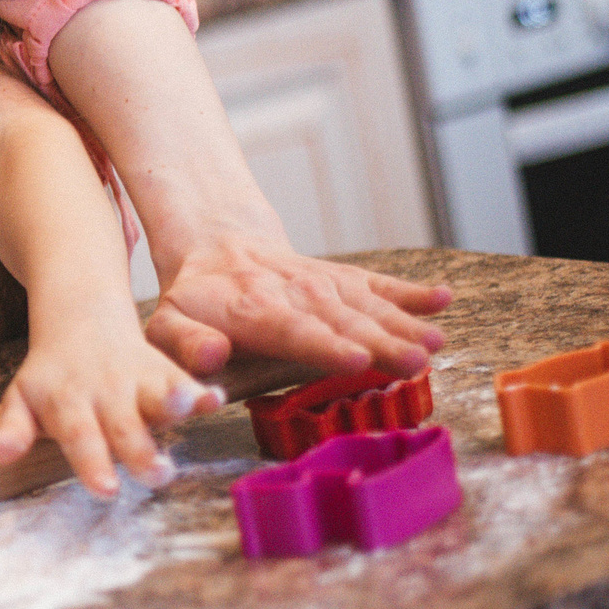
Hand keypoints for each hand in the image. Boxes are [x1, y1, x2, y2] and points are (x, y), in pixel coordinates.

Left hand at [0, 304, 222, 494]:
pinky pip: (187, 381)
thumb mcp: (21, 400)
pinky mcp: (166, 373)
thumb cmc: (50, 376)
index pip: (78, 437)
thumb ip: (11, 433)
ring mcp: (138, 381)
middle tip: (157, 475)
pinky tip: (216, 400)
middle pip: (124, 426)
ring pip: (158, 395)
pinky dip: (202, 392)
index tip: (106, 490)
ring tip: (189, 411)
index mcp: (67, 404)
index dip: (92, 462)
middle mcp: (105, 393)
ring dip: (175, 403)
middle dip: (140, 451)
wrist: (80, 319)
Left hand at [147, 233, 451, 377]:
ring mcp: (322, 283)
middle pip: (340, 319)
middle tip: (415, 360)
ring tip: (434, 343)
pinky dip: (410, 292)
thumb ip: (185, 344)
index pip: (291, 329)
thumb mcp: (167, 325)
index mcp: (250, 310)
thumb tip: (211, 354)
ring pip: (365, 303)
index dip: (324, 345)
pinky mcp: (343, 279)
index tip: (356, 359)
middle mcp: (293, 292)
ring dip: (402, 323)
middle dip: (379, 341)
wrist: (216, 247)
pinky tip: (442, 299)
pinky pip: (377, 283)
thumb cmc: (192, 303)